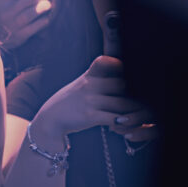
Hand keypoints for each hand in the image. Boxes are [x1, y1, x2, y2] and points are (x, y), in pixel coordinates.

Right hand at [33, 56, 149, 143]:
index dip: (116, 63)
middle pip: (121, 84)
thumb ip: (96, 77)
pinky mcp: (91, 116)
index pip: (103, 61)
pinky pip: (114, 118)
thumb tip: (118, 72)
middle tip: (136, 102)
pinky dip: (122, 123)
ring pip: (122, 103)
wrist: (51, 118)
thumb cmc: (69, 102)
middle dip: (131, 93)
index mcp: (88, 76)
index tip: (124, 71)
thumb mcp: (80, 84)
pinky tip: (121, 125)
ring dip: (131, 111)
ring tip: (135, 116)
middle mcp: (89, 85)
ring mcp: (90, 100)